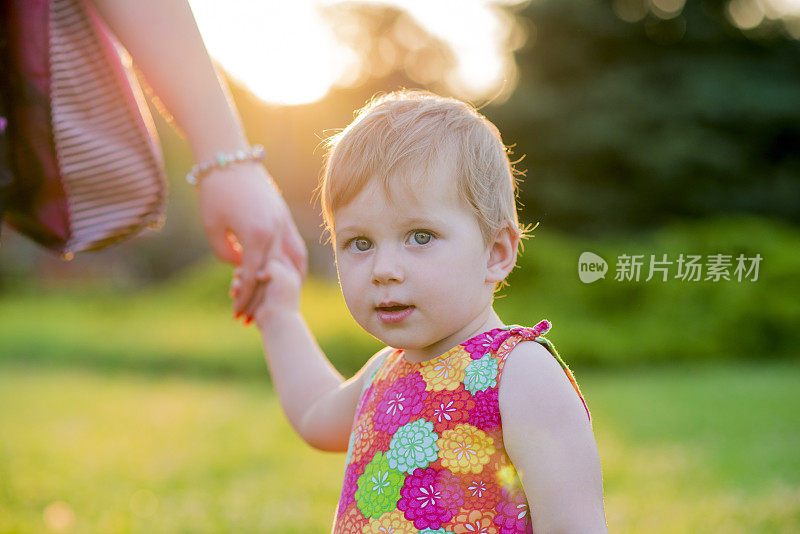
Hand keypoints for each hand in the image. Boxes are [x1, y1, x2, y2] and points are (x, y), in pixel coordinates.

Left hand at [196, 162, 306, 319]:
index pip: (252, 276)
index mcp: (256, 235)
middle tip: (252, 317)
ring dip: (288, 283)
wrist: (230, 158)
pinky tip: (287, 274)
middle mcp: (276, 231)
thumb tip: (240, 267)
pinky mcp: (286, 217)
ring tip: (277, 300)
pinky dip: (294, 264)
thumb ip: (226, 253)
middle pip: (273, 274)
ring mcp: (284, 223)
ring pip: (294, 261)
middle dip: (262, 297)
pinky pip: (296, 247)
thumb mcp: (213, 226)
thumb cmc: (215, 191)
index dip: (244, 297)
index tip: (237, 314)